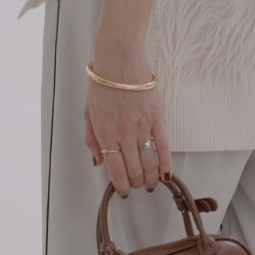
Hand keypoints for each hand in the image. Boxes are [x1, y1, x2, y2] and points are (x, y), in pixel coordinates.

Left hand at [85, 50, 171, 194]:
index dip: (120, 185)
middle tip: (137, 186)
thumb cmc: (102, 86)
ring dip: (150, 178)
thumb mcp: (88, 114)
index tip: (123, 191)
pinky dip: (166, 164)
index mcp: (105, 134)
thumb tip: (98, 162)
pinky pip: (164, 147)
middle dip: (135, 183)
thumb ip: (93, 140)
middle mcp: (124, 134)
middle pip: (134, 170)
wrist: (119, 63)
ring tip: (150, 183)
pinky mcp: (157, 119)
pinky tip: (165, 174)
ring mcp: (142, 127)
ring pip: (149, 162)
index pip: (115, 170)